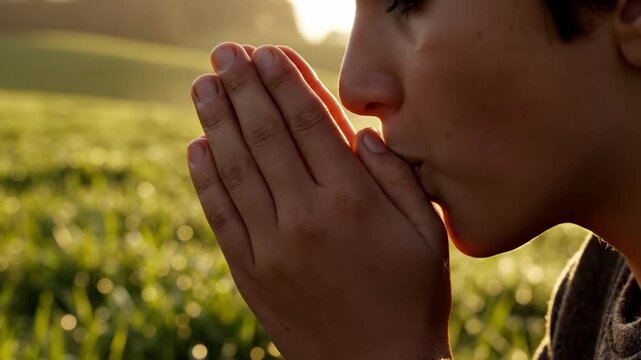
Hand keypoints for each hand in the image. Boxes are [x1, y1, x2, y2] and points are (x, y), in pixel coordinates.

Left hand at [187, 43, 451, 358]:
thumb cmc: (412, 297)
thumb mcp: (426, 233)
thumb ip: (398, 178)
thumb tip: (363, 134)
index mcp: (352, 201)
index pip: (309, 124)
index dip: (285, 83)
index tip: (267, 53)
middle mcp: (305, 217)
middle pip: (265, 136)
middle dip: (243, 87)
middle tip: (224, 53)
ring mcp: (272, 247)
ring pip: (236, 169)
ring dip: (216, 121)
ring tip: (202, 85)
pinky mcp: (251, 273)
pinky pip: (221, 215)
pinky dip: (206, 179)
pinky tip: (197, 147)